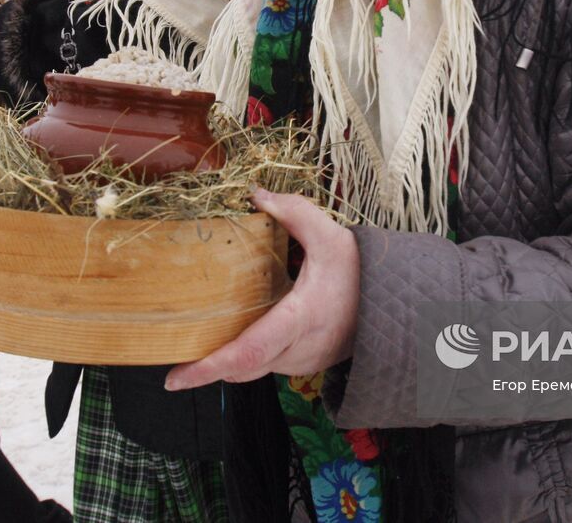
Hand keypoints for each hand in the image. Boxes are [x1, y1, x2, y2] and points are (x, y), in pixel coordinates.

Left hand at [165, 189, 359, 389]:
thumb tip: (257, 194)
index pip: (246, 353)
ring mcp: (303, 363)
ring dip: (231, 358)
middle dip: (207, 366)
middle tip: (177, 356)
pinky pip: (268, 366)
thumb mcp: (332, 237)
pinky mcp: (306, 366)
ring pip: (254, 368)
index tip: (174, 377)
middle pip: (241, 367)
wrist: (398, 306)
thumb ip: (295, 213)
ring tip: (206, 339)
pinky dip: (250, 356)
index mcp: (300, 320)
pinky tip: (243, 333)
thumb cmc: (364, 273)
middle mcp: (299, 351)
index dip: (207, 368)